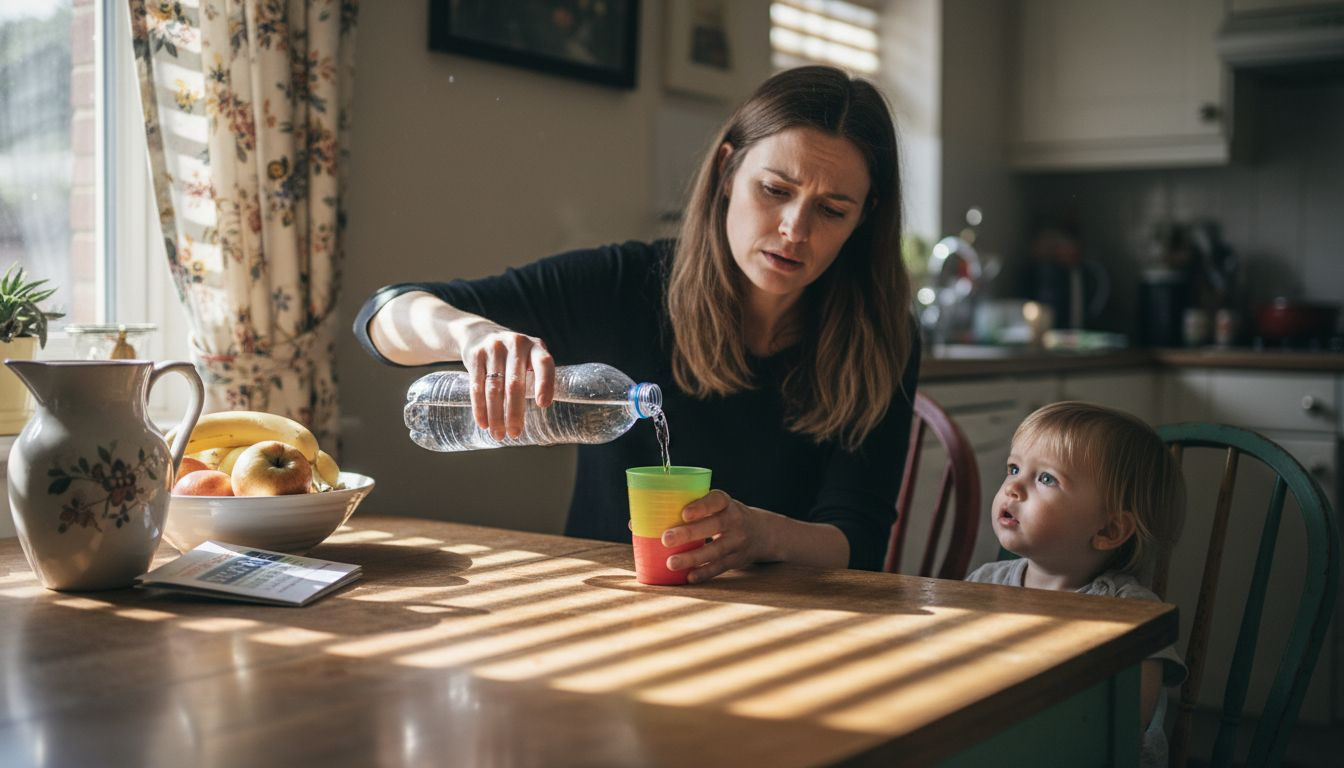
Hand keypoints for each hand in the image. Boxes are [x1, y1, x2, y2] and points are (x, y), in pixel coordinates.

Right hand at [461, 325, 554, 438]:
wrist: (479, 333)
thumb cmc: (512, 354)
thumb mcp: (528, 356)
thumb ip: (536, 376)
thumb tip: (543, 414)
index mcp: (535, 346)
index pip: (544, 364)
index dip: (545, 384)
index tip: (543, 405)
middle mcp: (515, 344)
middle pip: (514, 383)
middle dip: (514, 412)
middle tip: (514, 433)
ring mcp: (493, 348)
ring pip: (494, 388)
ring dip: (496, 415)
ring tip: (498, 434)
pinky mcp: (475, 355)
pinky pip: (477, 386)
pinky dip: (479, 408)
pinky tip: (483, 423)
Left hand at [659, 490, 776, 583]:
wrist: (762, 533)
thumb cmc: (723, 516)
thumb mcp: (715, 507)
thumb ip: (686, 511)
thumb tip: (637, 522)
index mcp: (726, 503)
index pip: (716, 500)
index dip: (701, 506)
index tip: (684, 513)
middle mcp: (735, 520)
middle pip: (714, 526)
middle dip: (689, 533)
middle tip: (666, 538)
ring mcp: (738, 542)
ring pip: (716, 550)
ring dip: (693, 558)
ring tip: (671, 563)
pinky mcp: (737, 560)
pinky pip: (720, 568)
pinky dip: (704, 573)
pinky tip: (688, 577)